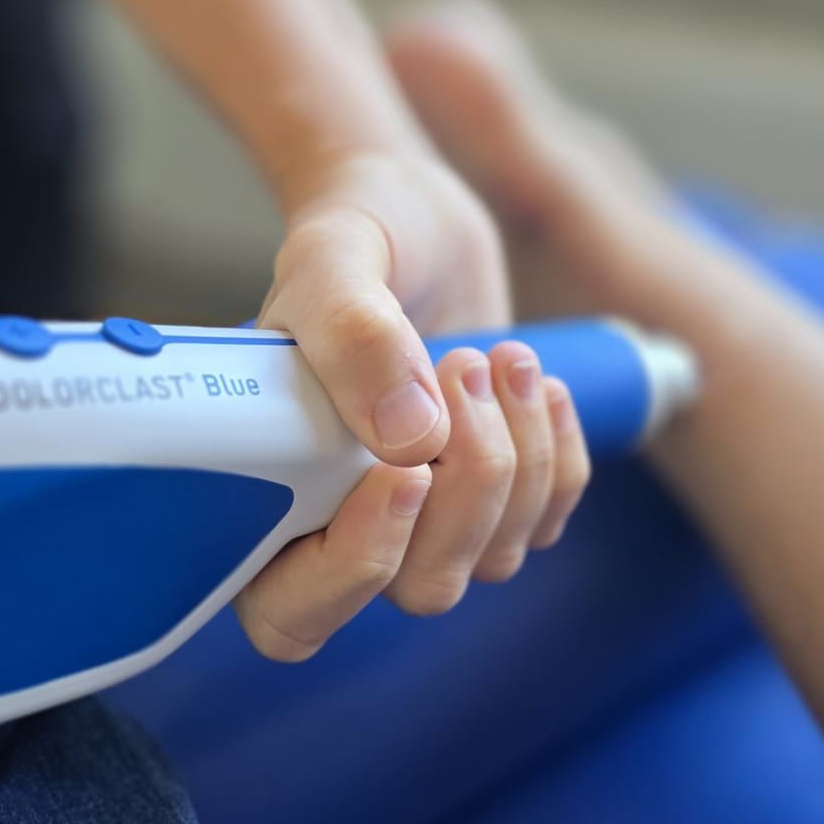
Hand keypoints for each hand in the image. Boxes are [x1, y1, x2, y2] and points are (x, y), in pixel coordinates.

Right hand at [232, 147, 592, 659]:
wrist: (410, 210)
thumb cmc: (349, 235)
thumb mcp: (332, 261)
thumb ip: (353, 337)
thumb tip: (412, 439)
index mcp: (266, 494)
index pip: (291, 613)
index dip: (354, 568)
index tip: (402, 472)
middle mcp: (340, 526)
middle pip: (419, 589)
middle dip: (467, 488)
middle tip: (462, 366)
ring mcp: (424, 521)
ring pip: (491, 560)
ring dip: (518, 458)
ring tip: (501, 355)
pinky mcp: (493, 498)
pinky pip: (544, 525)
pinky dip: (558, 459)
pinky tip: (542, 384)